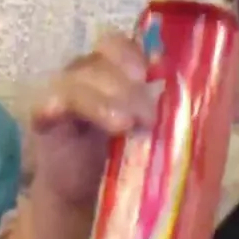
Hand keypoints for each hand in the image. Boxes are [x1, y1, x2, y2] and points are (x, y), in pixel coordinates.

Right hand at [30, 32, 157, 206]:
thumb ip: (163, 112)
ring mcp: (62, 92)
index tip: (158, 70)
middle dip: (128, 83)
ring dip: (105, 100)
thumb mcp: (149, 131)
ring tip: (125, 126)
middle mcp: (86, 73)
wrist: (83, 194)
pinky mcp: (43, 116)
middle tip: (148, 116)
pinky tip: (93, 123)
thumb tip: (195, 103)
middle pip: (102, 56)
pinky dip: (69, 108)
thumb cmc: (121, 157)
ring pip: (79, 80)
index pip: (121, 44)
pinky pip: (52, 103)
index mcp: (113, 70)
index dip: (137, 52)